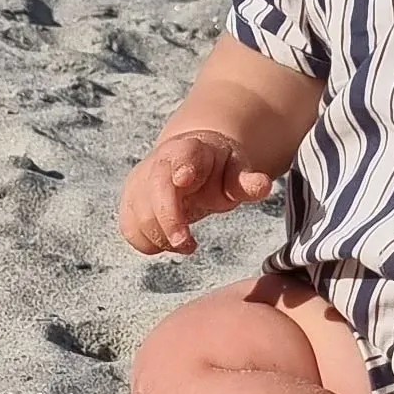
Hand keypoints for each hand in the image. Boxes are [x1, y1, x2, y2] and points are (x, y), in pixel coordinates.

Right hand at [119, 126, 275, 255]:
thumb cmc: (216, 169)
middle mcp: (158, 163)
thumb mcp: (237, 170)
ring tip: (188, 243)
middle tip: (188, 243)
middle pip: (155, 190)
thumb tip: (263, 186)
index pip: (181, 156)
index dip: (181, 167)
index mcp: (188, 150)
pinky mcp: (130, 202)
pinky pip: (130, 229)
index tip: (184, 179)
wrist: (189, 160)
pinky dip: (148, 243)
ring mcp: (140, 182)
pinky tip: (169, 243)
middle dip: (168, 220)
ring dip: (161, 237)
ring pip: (138, 214)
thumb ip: (246, 181)